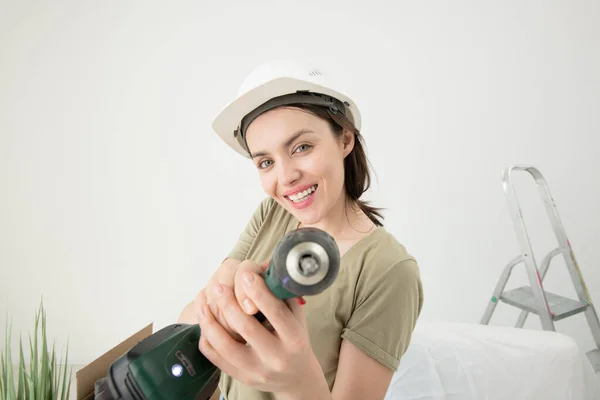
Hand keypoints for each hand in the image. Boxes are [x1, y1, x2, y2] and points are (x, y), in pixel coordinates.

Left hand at [197, 269, 317, 394]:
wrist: (296, 377)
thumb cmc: (295, 340)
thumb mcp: (297, 317)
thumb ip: (282, 296)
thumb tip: (263, 270)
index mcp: (294, 338)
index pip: (275, 313)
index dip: (258, 292)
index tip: (245, 274)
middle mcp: (276, 356)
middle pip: (246, 327)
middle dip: (228, 302)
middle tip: (217, 286)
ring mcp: (256, 370)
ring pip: (225, 345)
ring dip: (210, 320)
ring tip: (202, 302)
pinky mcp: (241, 377)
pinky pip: (216, 358)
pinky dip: (206, 337)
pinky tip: (204, 321)